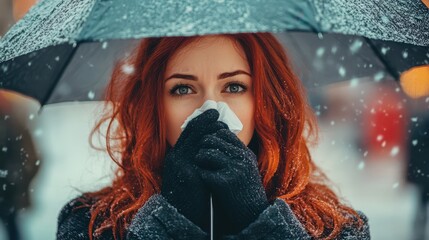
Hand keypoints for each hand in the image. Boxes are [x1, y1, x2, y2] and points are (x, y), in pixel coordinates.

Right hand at [160, 109, 227, 231]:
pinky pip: (202, 150)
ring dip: (210, 127)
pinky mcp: (189, 173)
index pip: (186, 135)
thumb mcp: (189, 177)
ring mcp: (181, 165)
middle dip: (205, 120)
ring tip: (221, 121)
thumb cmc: (189, 200)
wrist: (183, 220)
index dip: (199, 123)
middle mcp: (175, 159)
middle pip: (190, 132)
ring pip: (196, 138)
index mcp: (174, 159)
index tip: (211, 116)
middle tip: (216, 112)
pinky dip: (212, 140)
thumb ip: (194, 163)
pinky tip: (222, 135)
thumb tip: (207, 150)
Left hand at [195, 128, 268, 234]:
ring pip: (205, 154)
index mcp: (246, 153)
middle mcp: (242, 158)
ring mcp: (234, 169)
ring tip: (200, 168)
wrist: (252, 215)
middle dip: (202, 147)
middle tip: (200, 157)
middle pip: (212, 140)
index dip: (211, 137)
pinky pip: (203, 172)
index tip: (207, 146)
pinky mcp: (225, 183)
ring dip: (199, 160)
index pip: (224, 133)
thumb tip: (216, 135)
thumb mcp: (246, 167)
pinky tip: (204, 181)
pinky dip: (201, 176)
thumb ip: (235, 153)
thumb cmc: (244, 190)